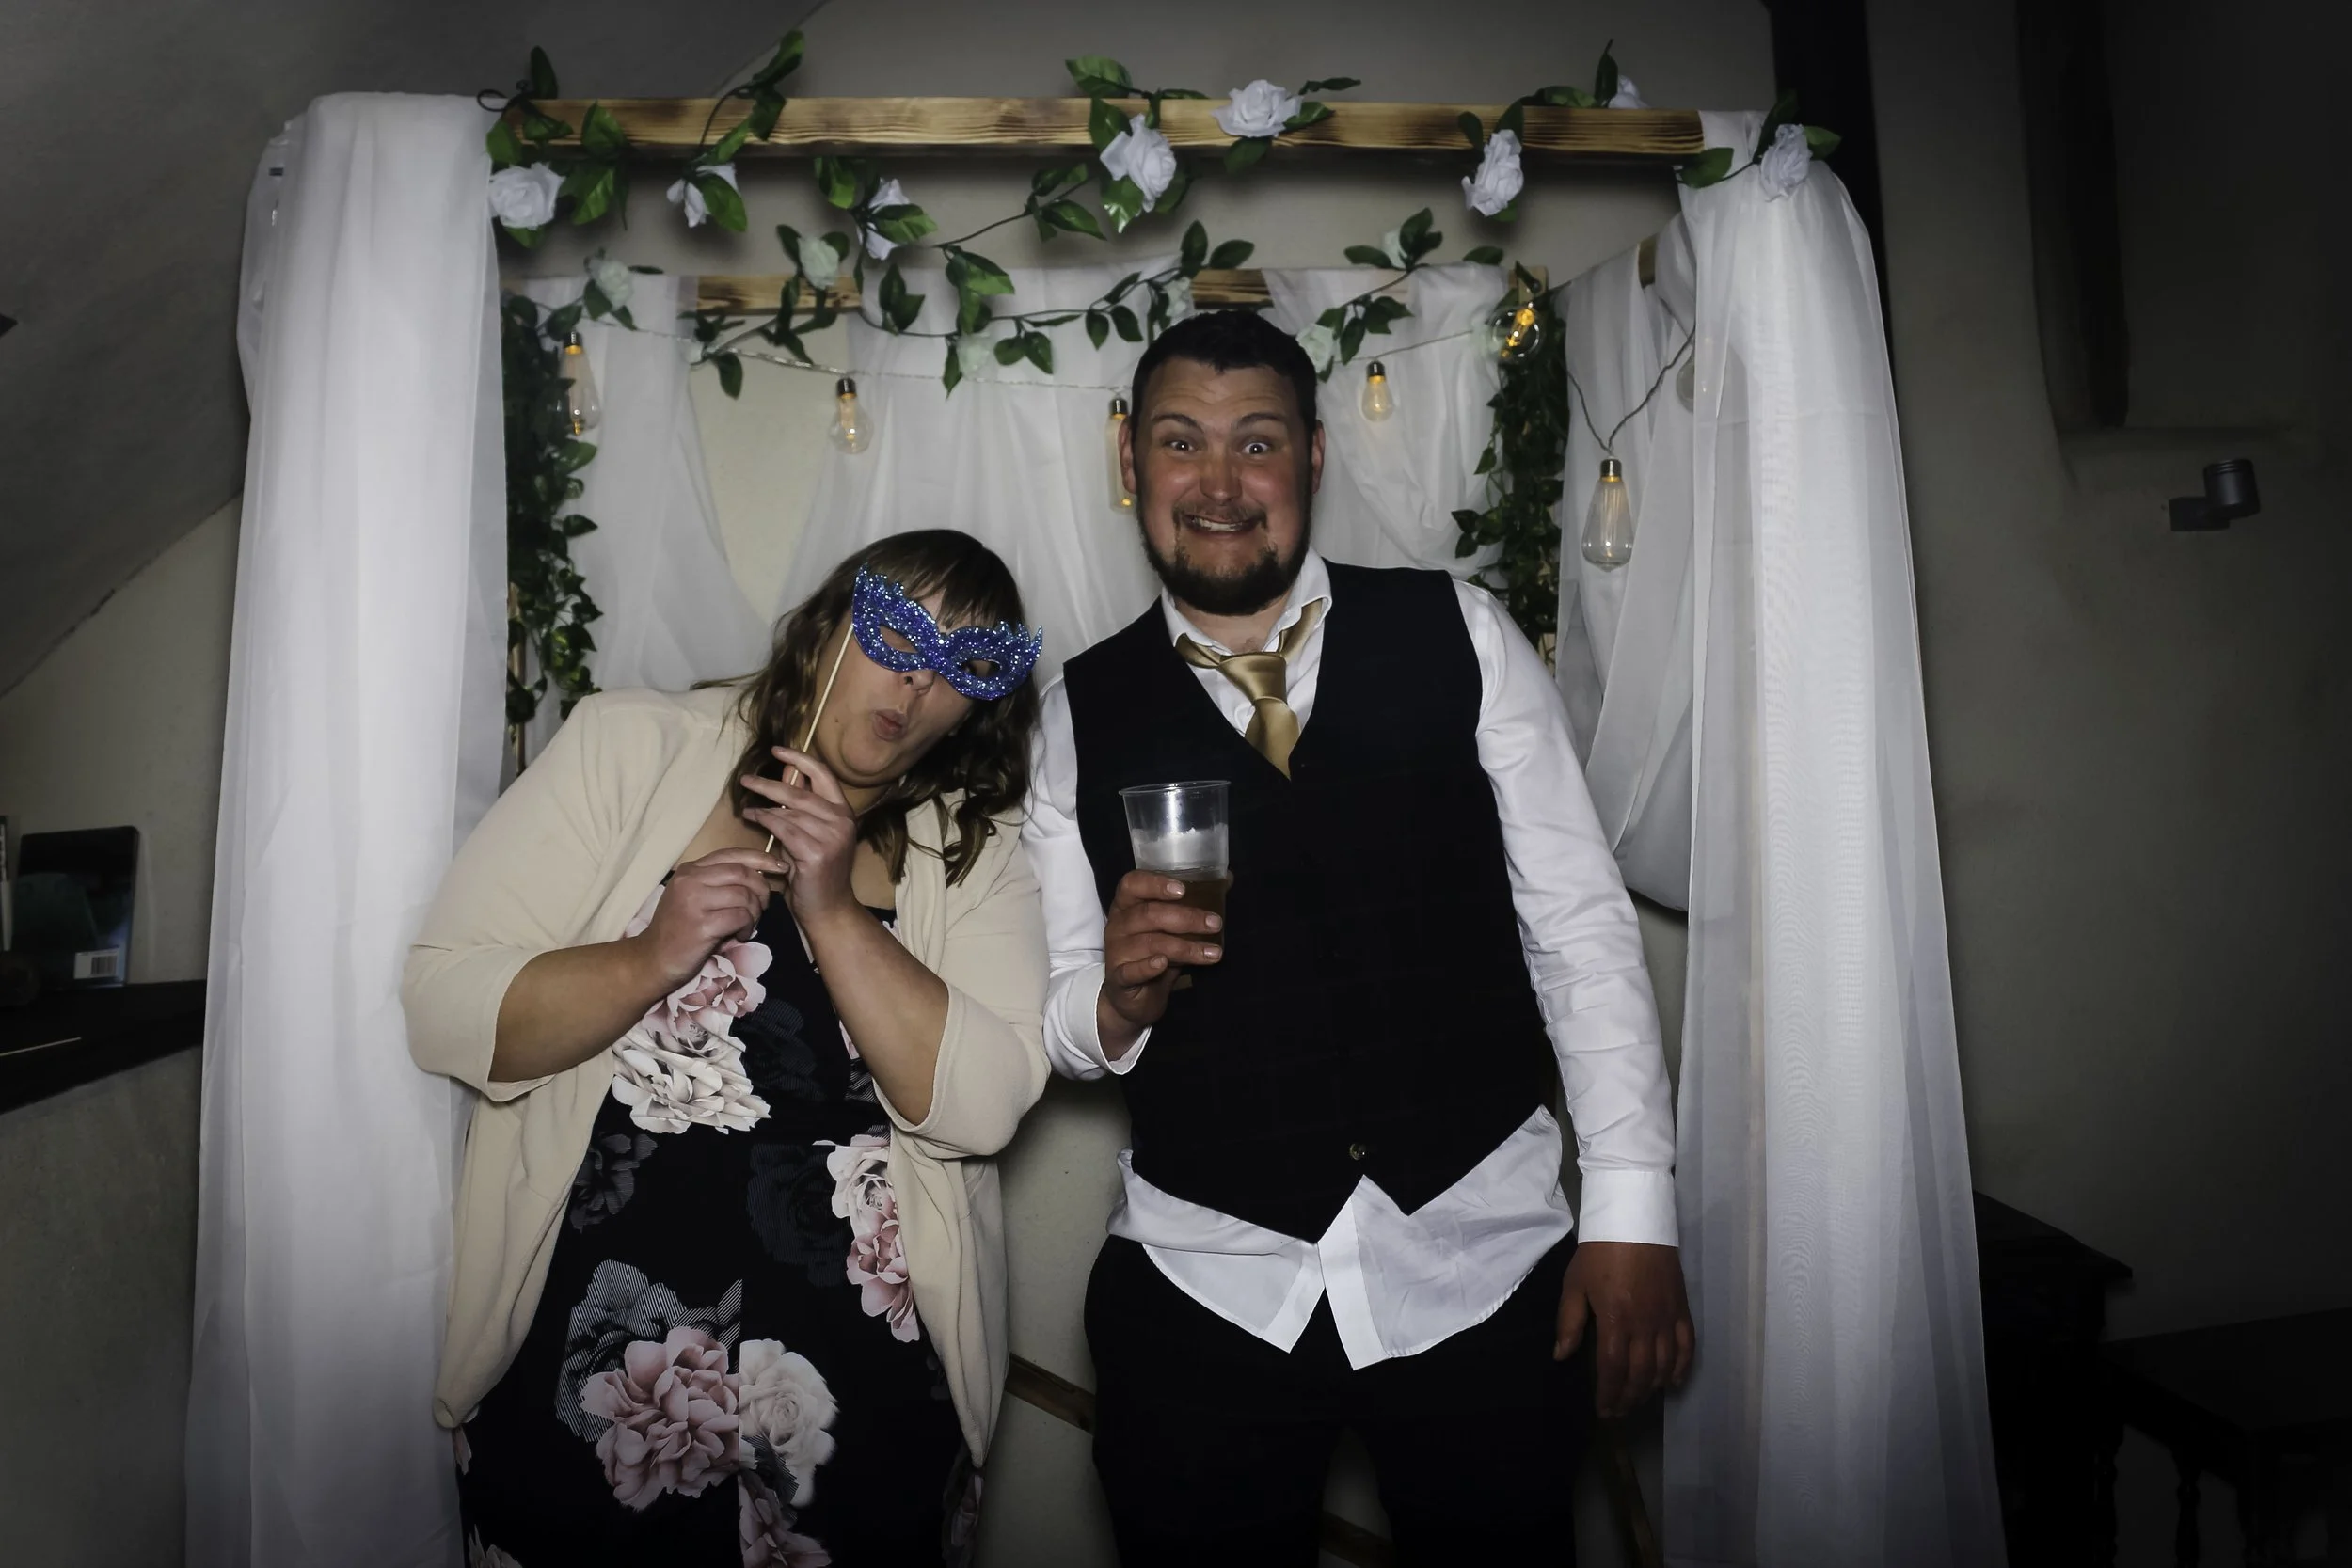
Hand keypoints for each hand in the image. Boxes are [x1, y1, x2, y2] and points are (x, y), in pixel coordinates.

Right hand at [630, 847, 784, 991]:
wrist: (653, 959)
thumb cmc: (679, 929)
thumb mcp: (694, 897)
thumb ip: (719, 883)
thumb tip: (760, 875)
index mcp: (689, 870)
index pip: (732, 854)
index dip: (761, 858)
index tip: (780, 867)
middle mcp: (689, 880)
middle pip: (742, 873)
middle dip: (761, 889)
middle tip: (764, 906)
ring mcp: (693, 902)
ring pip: (743, 896)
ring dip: (755, 911)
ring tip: (748, 924)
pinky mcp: (701, 925)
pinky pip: (740, 917)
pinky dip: (747, 926)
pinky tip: (740, 935)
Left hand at [741, 747, 859, 925]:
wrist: (828, 910)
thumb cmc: (816, 874)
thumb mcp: (812, 835)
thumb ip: (803, 808)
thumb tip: (788, 776)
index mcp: (844, 813)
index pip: (823, 775)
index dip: (800, 759)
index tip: (777, 751)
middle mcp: (842, 821)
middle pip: (800, 792)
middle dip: (769, 784)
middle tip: (746, 779)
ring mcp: (832, 837)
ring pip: (789, 812)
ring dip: (763, 807)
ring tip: (746, 807)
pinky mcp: (817, 852)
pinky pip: (784, 829)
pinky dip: (765, 821)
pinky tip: (753, 818)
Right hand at [1096, 869, 1221, 1046]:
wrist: (1134, 998)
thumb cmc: (1154, 952)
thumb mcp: (1172, 927)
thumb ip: (1194, 903)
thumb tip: (1227, 878)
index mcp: (1127, 905)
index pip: (1132, 884)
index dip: (1155, 883)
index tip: (1183, 889)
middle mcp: (1118, 925)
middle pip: (1148, 913)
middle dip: (1186, 918)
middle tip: (1215, 923)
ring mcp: (1116, 952)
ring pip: (1150, 943)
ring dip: (1185, 947)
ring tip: (1213, 953)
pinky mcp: (1118, 979)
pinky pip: (1132, 971)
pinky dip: (1148, 966)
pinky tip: (1163, 964)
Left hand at [1555, 1240, 1694, 1417]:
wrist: (1635, 1221)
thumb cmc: (1599, 1252)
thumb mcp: (1575, 1284)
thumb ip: (1569, 1322)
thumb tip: (1562, 1356)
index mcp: (1616, 1320)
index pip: (1613, 1370)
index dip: (1609, 1394)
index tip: (1603, 1410)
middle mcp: (1645, 1325)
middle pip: (1640, 1374)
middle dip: (1629, 1398)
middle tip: (1619, 1411)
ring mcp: (1667, 1319)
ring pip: (1664, 1366)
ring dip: (1651, 1388)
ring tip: (1638, 1400)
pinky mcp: (1682, 1310)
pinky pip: (1687, 1347)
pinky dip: (1682, 1369)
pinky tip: (1672, 1383)